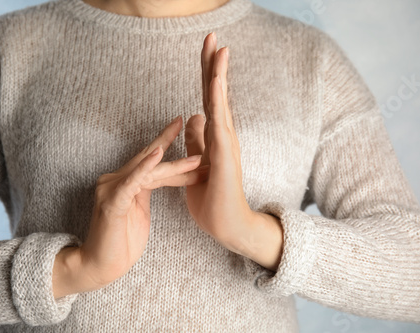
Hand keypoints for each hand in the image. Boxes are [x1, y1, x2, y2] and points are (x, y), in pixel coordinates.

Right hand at [76, 116, 208, 290]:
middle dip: (170, 140)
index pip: (148, 159)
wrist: (100, 266)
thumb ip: (145, 190)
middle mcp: (115, 180)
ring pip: (146, 170)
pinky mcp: (112, 202)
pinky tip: (159, 154)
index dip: (165, 143)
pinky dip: (145, 167)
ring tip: (197, 157)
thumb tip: (162, 176)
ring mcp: (111, 189)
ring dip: (174, 164)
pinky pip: (131, 181)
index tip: (184, 128)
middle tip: (190, 122)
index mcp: (123, 181)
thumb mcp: (139, 209)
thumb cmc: (120, 241)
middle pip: (148, 158)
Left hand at [184, 32, 257, 253]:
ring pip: (220, 102)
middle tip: (212, 36)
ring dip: (218, 73)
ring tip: (218, 46)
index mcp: (216, 135)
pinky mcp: (225, 155)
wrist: (226, 225)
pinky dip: (218, 99)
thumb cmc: (212, 197)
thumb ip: (196, 140)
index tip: (207, 49)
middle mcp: (224, 134)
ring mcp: (226, 143)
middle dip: (213, 64)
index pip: (209, 98)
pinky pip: (219, 122)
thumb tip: (192, 117)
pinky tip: (216, 79)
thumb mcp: (197, 162)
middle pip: (216, 93)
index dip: (207, 73)